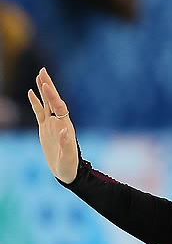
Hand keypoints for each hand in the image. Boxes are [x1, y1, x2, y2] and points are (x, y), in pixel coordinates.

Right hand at [28, 68, 77, 183]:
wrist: (67, 173)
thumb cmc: (69, 166)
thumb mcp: (68, 157)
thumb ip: (67, 144)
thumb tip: (64, 130)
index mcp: (66, 126)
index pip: (58, 107)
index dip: (52, 96)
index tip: (45, 84)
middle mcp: (60, 122)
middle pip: (53, 100)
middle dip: (48, 86)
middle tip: (43, 70)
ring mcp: (52, 125)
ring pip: (46, 103)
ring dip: (43, 90)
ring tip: (39, 75)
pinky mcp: (45, 129)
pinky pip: (39, 113)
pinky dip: (36, 102)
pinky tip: (31, 93)